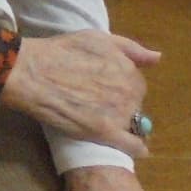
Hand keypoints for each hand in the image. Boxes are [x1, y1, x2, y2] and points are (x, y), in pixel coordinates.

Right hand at [1, 31, 159, 155]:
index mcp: (129, 70)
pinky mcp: (103, 132)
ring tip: (100, 122)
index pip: (136, 85)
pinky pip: (129, 145)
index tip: (105, 90)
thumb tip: (157, 59)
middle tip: (97, 105)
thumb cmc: (61, 52)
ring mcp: (117, 113)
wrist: (32, 74)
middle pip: (134, 105)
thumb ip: (131, 49)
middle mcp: (129, 91)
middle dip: (121, 105)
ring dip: (122, 124)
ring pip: (130, 124)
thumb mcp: (99, 39)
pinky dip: (136, 148)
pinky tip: (139, 151)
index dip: (121, 88)